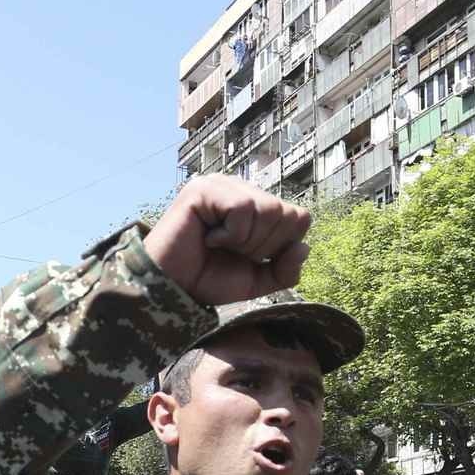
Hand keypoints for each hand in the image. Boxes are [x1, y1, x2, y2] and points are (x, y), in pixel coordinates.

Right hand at [144, 175, 310, 306]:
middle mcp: (241, 189)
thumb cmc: (207, 280)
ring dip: (245, 241)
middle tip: (231, 252)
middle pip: (285, 213)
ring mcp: (222, 185)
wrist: (171, 289)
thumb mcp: (256, 281)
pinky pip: (242, 208)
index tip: (249, 257)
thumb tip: (303, 247)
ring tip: (219, 244)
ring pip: (266, 209)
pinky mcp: (204, 189)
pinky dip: (231, 234)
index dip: (280, 246)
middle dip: (262, 246)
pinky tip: (209, 238)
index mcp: (256, 205)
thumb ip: (285, 270)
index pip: (298, 217)